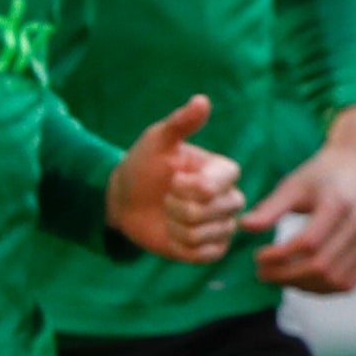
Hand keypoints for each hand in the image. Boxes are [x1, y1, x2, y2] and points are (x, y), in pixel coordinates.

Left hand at [107, 94, 238, 262]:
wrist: (125, 200)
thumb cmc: (143, 166)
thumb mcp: (157, 141)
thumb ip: (181, 124)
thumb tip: (202, 100)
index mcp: (224, 173)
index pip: (212, 188)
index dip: (184, 187)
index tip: (171, 177)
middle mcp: (231, 199)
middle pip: (208, 212)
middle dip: (177, 208)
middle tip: (168, 198)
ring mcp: (223, 226)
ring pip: (203, 235)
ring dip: (176, 227)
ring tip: (169, 216)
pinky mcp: (212, 250)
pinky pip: (203, 255)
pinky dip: (181, 247)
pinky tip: (174, 234)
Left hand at [246, 105, 355, 293]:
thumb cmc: (322, 176)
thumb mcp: (294, 185)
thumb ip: (270, 208)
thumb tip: (244, 227)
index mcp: (340, 204)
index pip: (308, 243)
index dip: (279, 256)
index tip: (257, 256)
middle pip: (321, 266)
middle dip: (286, 276)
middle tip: (262, 273)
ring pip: (335, 281)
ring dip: (303, 286)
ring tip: (281, 277)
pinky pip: (348, 283)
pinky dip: (321, 288)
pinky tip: (302, 280)